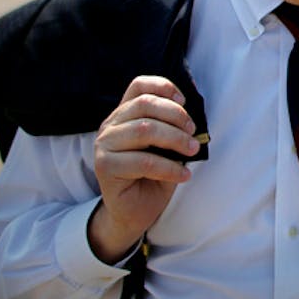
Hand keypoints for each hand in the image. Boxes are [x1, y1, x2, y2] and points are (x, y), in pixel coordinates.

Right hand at [89, 75, 198, 262]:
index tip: (185, 102)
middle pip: (145, 104)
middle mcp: (110, 125)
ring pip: (144, 129)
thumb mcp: (166, 147)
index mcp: (124, 114)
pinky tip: (184, 175)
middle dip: (177, 117)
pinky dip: (170, 168)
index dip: (164, 87)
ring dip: (176, 140)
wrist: (134, 213)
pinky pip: (144, 161)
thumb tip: (192, 118)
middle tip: (194, 135)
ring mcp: (104, 145)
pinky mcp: (105, 167)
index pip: (138, 86)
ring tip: (192, 151)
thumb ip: (171, 128)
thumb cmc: (153, 177)